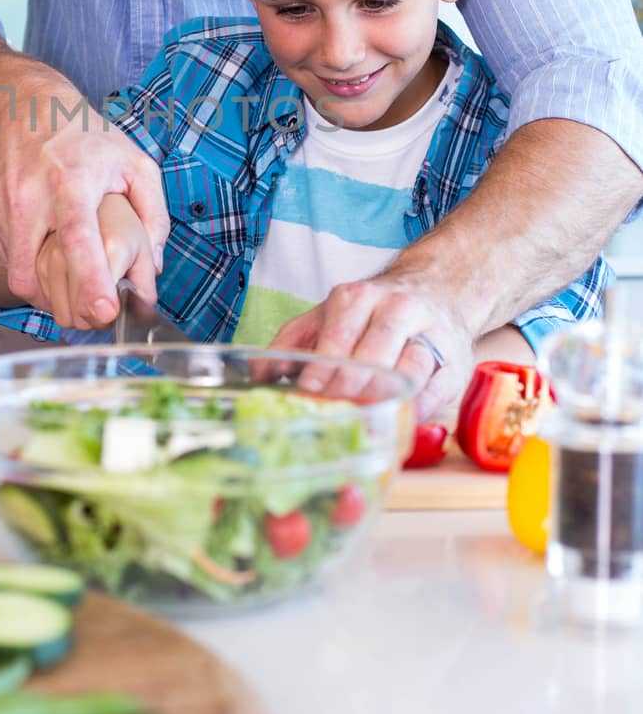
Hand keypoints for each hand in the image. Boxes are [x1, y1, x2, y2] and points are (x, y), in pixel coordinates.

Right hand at [0, 90, 167, 327]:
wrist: (20, 105)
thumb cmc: (83, 135)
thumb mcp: (134, 162)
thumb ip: (153, 214)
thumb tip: (152, 266)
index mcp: (71, 182)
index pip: (77, 239)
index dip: (89, 280)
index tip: (103, 312)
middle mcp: (28, 195)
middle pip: (32, 273)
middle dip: (60, 304)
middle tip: (87, 310)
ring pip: (17, 273)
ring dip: (43, 283)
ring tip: (66, 265)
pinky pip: (5, 258)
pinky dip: (26, 262)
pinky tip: (43, 241)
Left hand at [267, 274, 473, 419]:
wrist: (439, 290)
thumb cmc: (374, 311)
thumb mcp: (329, 313)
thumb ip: (293, 341)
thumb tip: (257, 374)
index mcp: (357, 299)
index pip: (337, 342)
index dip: (321, 373)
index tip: (308, 397)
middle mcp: (396, 310)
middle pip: (371, 359)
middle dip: (349, 392)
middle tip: (333, 417)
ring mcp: (430, 334)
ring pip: (407, 372)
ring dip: (382, 402)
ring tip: (364, 424)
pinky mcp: (456, 360)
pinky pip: (436, 390)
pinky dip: (415, 411)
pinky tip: (397, 423)